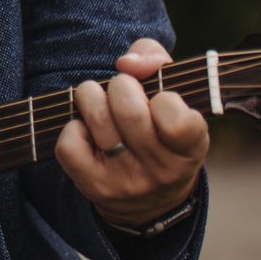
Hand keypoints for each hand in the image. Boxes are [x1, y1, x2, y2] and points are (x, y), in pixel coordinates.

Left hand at [55, 37, 208, 230]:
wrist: (149, 199)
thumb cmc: (160, 128)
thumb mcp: (172, 95)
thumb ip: (155, 60)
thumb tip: (128, 63)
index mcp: (190, 149)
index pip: (177, 119)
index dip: (165, 98)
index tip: (161, 99)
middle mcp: (162, 170)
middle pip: (128, 110)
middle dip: (120, 85)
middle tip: (122, 91)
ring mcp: (128, 182)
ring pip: (96, 118)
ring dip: (91, 96)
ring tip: (98, 100)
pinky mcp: (96, 187)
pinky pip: (69, 145)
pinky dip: (73, 128)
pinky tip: (87, 131)